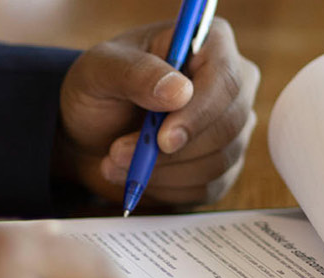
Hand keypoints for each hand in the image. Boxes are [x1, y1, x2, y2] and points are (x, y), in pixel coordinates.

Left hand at [58, 18, 260, 207]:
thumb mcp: (101, 70)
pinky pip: (208, 187)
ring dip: (161, 172)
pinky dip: (166, 188)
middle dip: (170, 151)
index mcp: (210, 44)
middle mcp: (232, 84)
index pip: (226, 80)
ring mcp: (232, 127)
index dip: (199, 113)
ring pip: (218, 161)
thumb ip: (136, 74)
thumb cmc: (99, 89)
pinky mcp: (223, 164)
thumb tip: (179, 92)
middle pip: (229, 126)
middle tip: (117, 153)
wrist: (91, 131)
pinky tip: (137, 175)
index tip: (163, 139)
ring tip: (114, 161)